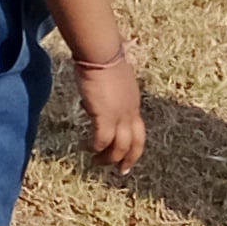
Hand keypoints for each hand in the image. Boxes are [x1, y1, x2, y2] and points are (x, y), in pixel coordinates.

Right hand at [77, 52, 145, 168]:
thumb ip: (109, 90)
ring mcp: (119, 115)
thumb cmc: (103, 59)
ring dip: (110, 157)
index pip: (137, 129)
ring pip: (120, 146)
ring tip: (99, 163)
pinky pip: (102, 139)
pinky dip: (97, 147)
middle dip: (129, 158)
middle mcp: (130, 112)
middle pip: (136, 143)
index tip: (126, 152)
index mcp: (133, 103)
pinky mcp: (104, 116)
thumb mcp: (112, 79)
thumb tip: (96, 95)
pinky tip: (89, 150)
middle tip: (122, 170)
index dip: (132, 142)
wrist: (101, 55)